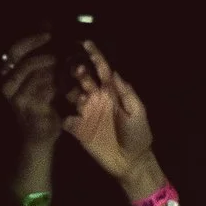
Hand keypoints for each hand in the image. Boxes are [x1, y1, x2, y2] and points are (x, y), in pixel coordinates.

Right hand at [0, 34, 61, 145]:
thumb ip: (38, 66)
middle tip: (60, 57)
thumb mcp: (35, 83)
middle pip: (26, 63)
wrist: (37, 138)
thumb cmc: (38, 107)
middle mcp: (8, 87)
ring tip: (65, 71)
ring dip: (55, 72)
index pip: (14, 52)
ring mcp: (18, 98)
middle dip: (46, 57)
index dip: (31, 41)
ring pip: (38, 75)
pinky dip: (59, 84)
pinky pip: (48, 89)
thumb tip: (51, 40)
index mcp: (6, 77)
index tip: (48, 35)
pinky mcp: (31, 108)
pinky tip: (66, 85)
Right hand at [62, 41, 156, 187]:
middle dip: (79, 72)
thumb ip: (126, 92)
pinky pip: (68, 120)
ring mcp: (87, 113)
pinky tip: (69, 118)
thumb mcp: (138, 111)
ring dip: (70, 92)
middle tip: (76, 70)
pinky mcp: (79, 129)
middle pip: (84, 80)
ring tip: (70, 91)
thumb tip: (114, 72)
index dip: (95, 56)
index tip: (86, 43)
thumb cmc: (138, 135)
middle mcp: (97, 99)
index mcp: (112, 92)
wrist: (131, 162)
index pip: (102, 70)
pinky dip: (66, 118)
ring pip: (73, 96)